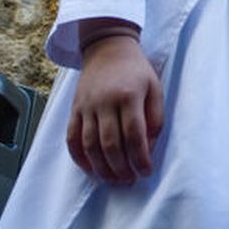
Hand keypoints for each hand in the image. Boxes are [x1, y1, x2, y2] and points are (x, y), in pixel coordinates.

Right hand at [67, 34, 163, 184]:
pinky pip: (72, 138)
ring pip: (89, 145)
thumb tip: (149, 148)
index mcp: (128, 96)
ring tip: (114, 179)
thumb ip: (155, 118)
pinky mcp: (74, 109)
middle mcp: (104, 102)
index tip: (146, 171)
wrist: (108, 48)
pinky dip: (79, 158)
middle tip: (130, 180)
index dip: (140, 158)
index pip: (134, 135)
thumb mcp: (155, 88)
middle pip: (109, 144)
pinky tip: (91, 170)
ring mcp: (86, 106)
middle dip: (121, 168)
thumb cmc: (136, 71)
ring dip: (101, 168)